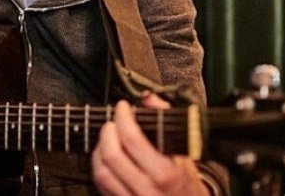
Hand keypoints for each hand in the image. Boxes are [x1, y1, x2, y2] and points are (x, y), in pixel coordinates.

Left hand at [91, 94, 208, 195]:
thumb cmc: (185, 180)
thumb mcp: (186, 151)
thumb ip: (166, 120)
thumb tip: (148, 98)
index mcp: (165, 175)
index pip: (133, 140)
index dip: (123, 118)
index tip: (123, 108)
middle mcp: (147, 190)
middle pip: (112, 156)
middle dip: (107, 132)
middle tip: (113, 122)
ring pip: (101, 172)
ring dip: (99, 149)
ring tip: (108, 138)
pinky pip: (101, 185)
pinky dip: (99, 166)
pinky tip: (106, 156)